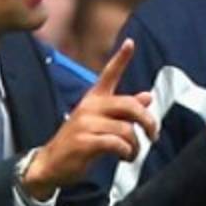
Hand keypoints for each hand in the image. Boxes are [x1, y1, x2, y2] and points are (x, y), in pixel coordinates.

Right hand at [23, 39, 158, 198]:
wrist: (51, 163)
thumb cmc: (80, 142)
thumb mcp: (102, 123)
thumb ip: (124, 111)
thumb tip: (148, 96)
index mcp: (93, 99)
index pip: (108, 75)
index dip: (120, 58)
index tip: (130, 42)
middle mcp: (90, 107)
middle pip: (129, 105)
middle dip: (147, 121)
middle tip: (153, 135)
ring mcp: (86, 124)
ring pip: (126, 129)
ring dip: (135, 146)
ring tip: (132, 154)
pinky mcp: (85, 142)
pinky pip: (116, 144)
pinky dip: (126, 153)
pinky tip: (125, 158)